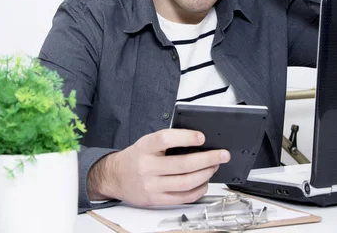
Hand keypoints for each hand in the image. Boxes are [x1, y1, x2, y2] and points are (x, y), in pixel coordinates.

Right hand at [87, 129, 229, 205]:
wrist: (115, 177)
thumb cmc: (135, 157)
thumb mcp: (146, 143)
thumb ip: (167, 141)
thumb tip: (197, 141)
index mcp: (144, 147)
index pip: (166, 139)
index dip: (185, 137)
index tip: (201, 137)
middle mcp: (147, 166)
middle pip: (182, 164)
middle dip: (207, 159)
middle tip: (221, 154)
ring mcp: (151, 185)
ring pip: (185, 182)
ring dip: (205, 174)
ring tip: (214, 167)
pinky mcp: (156, 199)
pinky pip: (182, 197)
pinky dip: (198, 189)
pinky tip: (204, 182)